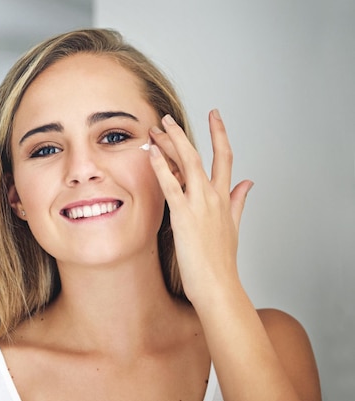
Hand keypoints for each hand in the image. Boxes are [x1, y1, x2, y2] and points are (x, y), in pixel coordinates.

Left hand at [148, 110, 253, 303]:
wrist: (218, 285)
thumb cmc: (222, 261)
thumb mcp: (234, 226)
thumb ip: (239, 201)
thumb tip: (249, 183)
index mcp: (224, 198)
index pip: (225, 157)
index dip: (220, 133)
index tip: (215, 115)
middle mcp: (213, 196)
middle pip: (199, 155)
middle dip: (182, 134)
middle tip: (166, 118)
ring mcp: (200, 204)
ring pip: (186, 163)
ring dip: (170, 143)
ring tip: (156, 128)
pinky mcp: (184, 215)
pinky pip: (171, 185)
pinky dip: (161, 166)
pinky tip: (152, 153)